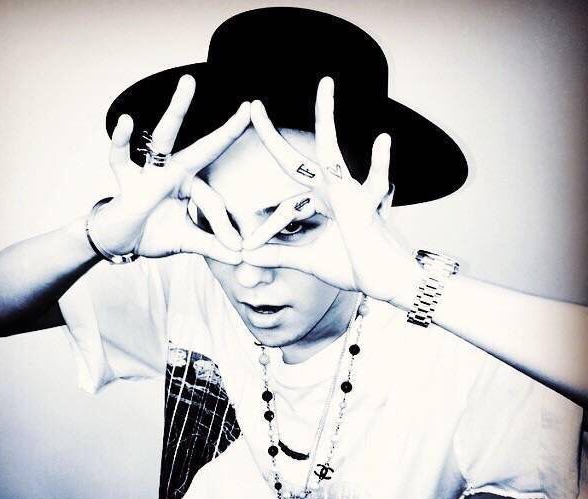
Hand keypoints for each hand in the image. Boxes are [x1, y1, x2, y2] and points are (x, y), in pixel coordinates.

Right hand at [92, 75, 248, 263]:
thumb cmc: (154, 233)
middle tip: (250, 107)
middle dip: (227, 131)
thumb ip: (213, 247)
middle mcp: (173, 173)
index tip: (236, 248)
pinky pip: (120, 158)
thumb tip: (241, 257)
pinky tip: (127, 120)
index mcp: (190, 186)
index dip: (224, 226)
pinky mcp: (126, 182)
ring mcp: (149, 174)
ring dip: (177, 111)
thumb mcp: (188, 242)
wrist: (120, 242)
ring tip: (189, 83)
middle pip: (203, 147)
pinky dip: (120, 140)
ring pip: (164, 139)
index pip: (214, 200)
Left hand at [242, 77, 418, 301]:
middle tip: (254, 108)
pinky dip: (381, 166)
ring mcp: (349, 195)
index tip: (249, 246)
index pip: (285, 207)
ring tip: (325, 84)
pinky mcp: (366, 206)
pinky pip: (374, 184)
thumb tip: (244, 255)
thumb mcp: (307, 261)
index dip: (266, 231)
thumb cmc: (355, 268)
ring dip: (326, 117)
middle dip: (272, 137)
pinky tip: (382, 140)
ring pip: (331, 151)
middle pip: (295, 162)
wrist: (388, 279)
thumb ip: (278, 255)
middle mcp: (333, 193)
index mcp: (321, 204)